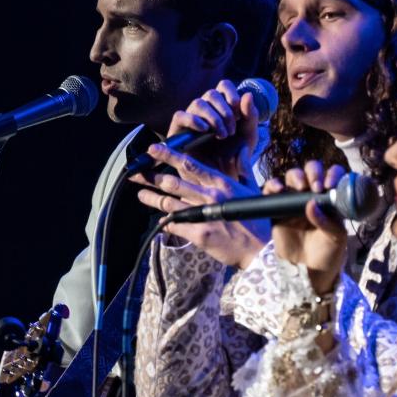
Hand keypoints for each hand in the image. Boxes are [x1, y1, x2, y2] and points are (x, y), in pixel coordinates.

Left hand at [131, 145, 269, 268]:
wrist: (261, 248)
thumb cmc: (258, 218)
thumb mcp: (252, 188)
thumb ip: (243, 167)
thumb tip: (240, 148)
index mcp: (220, 183)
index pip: (190, 164)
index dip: (169, 155)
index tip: (153, 149)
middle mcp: (209, 196)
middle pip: (174, 182)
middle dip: (152, 176)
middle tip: (136, 172)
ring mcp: (203, 215)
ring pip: (170, 203)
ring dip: (152, 198)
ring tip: (140, 194)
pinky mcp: (200, 234)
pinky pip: (176, 226)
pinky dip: (166, 223)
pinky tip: (159, 221)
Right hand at [165, 79, 259, 179]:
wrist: (223, 178)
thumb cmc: (236, 156)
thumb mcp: (249, 136)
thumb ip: (251, 116)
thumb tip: (248, 94)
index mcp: (222, 106)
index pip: (223, 86)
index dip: (231, 93)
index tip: (238, 111)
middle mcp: (206, 110)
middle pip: (211, 94)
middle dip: (224, 110)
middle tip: (232, 129)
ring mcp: (191, 119)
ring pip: (198, 103)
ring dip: (213, 117)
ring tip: (222, 134)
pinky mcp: (178, 132)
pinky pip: (180, 116)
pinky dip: (193, 119)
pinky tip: (204, 129)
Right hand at [265, 162, 347, 294]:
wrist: (309, 274)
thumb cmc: (327, 255)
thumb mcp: (336, 238)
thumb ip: (327, 221)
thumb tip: (311, 203)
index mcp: (331, 201)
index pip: (333, 177)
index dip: (332, 175)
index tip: (330, 185)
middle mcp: (313, 197)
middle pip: (311, 172)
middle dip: (313, 173)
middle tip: (315, 186)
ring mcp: (294, 203)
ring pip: (292, 177)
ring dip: (296, 176)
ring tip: (300, 187)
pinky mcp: (277, 211)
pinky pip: (272, 191)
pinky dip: (273, 185)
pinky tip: (279, 189)